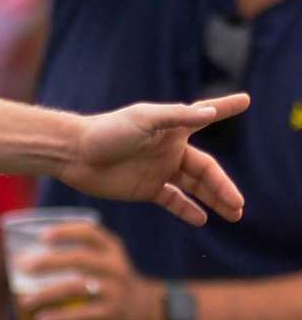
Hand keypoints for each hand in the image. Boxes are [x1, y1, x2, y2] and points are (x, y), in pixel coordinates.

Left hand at [15, 222, 168, 319]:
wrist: (147, 313)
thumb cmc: (109, 282)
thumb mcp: (103, 262)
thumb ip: (72, 256)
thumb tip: (16, 260)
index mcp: (110, 248)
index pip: (90, 232)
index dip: (66, 231)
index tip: (43, 236)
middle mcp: (115, 266)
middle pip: (79, 259)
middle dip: (48, 262)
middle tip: (22, 266)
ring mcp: (115, 291)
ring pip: (76, 287)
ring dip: (46, 294)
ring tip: (24, 301)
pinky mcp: (112, 314)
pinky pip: (82, 314)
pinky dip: (59, 317)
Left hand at [59, 93, 248, 225]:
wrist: (73, 154)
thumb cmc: (106, 131)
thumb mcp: (143, 120)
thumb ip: (176, 117)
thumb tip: (209, 112)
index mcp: (172, 129)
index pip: (205, 116)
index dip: (225, 108)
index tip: (246, 99)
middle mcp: (169, 150)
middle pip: (206, 169)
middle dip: (224, 187)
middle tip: (239, 205)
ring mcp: (158, 170)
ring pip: (195, 188)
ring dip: (214, 199)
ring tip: (234, 214)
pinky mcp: (145, 189)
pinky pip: (173, 201)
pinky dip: (187, 209)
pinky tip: (202, 219)